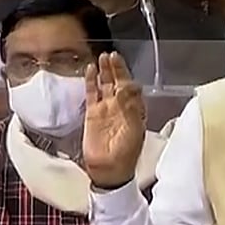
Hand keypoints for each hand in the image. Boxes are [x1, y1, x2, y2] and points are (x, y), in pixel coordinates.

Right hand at [82, 52, 146, 187]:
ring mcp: (106, 110)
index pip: (133, 88)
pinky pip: (91, 93)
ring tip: (103, 57)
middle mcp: (121, 107)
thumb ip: (131, 108)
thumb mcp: (133, 130)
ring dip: (105, 71)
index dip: (128, 76)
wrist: (108, 169)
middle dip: (117, 68)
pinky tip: (89, 70)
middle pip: (119, 82)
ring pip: (106, 85)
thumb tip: (129, 87)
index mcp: (135, 111)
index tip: (124, 66)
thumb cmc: (125, 154)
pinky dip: (90, 82)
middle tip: (113, 55)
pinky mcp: (92, 114)